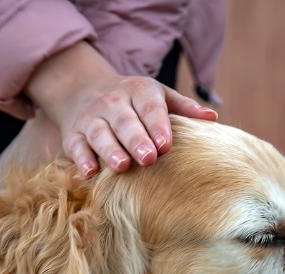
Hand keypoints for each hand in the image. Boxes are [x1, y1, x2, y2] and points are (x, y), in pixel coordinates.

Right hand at [25, 41, 217, 176]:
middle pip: (124, 121)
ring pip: (100, 134)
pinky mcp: (72, 135)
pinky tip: (90, 172)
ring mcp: (91, 119)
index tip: (166, 145)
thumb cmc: (133, 100)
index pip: (150, 107)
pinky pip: (76, 147)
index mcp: (138, 92)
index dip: (158, 125)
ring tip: (122, 166)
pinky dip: (81, 159)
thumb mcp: (158, 95)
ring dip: (110, 150)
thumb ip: (184, 107)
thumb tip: (213, 118)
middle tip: (148, 158)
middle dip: (136, 139)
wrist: (82, 89)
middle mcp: (113, 103)